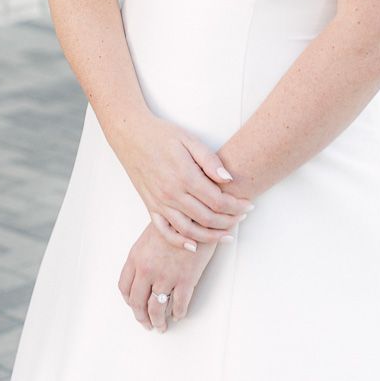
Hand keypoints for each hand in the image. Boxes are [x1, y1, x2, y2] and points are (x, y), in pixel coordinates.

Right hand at [110, 111, 253, 249]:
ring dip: (211, 236)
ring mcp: (160, 203)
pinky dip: (180, 242)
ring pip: (189, 230)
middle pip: (207, 218)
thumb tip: (228, 178)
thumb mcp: (189, 139)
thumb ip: (209, 160)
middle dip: (229, 221)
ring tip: (227, 235)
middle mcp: (172, 193)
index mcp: (185, 176)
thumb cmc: (162, 134)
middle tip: (243, 218)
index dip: (236, 206)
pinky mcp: (150, 206)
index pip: (218, 200)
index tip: (248, 205)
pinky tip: (194, 246)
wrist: (131, 135)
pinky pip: (165, 231)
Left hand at [118, 221, 217, 332]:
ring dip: (158, 321)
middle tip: (146, 323)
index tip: (134, 305)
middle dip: (141, 317)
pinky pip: (179, 305)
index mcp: (136, 257)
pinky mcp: (185, 280)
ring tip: (162, 326)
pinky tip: (178, 315)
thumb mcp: (150, 234)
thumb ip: (143, 254)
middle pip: (137, 303)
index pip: (124, 287)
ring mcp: (166, 276)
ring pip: (157, 309)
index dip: (129, 300)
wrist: (195, 216)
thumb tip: (143, 273)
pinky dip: (178, 313)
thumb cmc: (174, 221)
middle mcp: (147, 270)